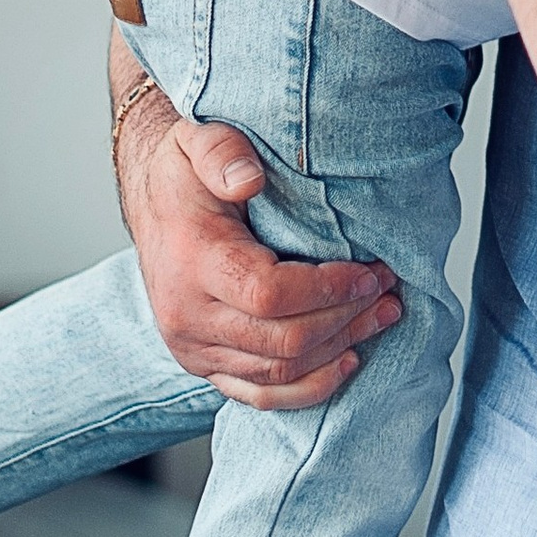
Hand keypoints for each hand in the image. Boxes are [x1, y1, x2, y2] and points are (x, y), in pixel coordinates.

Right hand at [113, 71, 399, 408]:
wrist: (151, 200)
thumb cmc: (182, 173)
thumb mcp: (199, 141)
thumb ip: (223, 154)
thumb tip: (248, 180)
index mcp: (191, 261)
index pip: (270, 295)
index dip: (329, 289)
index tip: (369, 271)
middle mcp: (187, 314)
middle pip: (283, 341)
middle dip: (346, 317)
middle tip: (386, 290)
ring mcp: (192, 346)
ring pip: (278, 373)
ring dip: (338, 348)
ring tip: (380, 317)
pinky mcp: (202, 362)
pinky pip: (259, 395)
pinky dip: (308, 388)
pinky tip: (344, 361)